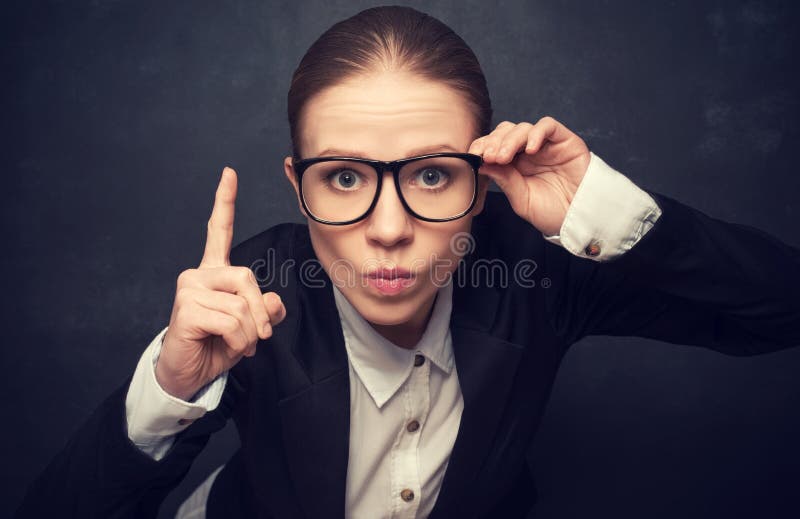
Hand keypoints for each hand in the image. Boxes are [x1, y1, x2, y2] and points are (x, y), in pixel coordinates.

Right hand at [157, 167, 286, 400]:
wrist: (188, 374)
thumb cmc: (217, 346)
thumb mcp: (251, 327)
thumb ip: (265, 310)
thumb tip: (272, 301)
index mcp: (214, 273)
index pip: (219, 231)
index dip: (224, 203)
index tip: (229, 173)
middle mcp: (198, 274)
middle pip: (247, 278)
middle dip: (260, 312)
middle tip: (259, 336)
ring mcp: (189, 289)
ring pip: (241, 305)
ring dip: (249, 334)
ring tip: (240, 345)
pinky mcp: (186, 308)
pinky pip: (231, 321)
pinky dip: (239, 341)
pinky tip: (226, 346)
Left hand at [469, 116, 590, 236]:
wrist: (580, 219)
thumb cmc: (553, 213)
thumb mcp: (521, 199)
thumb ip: (504, 180)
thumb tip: (482, 164)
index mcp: (515, 165)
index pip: (495, 145)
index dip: (483, 146)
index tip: (475, 155)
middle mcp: (529, 152)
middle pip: (506, 132)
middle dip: (494, 141)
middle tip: (489, 156)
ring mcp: (546, 145)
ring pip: (523, 128)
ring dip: (510, 140)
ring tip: (504, 157)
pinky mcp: (565, 141)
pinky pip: (548, 126)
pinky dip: (537, 133)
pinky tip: (531, 150)